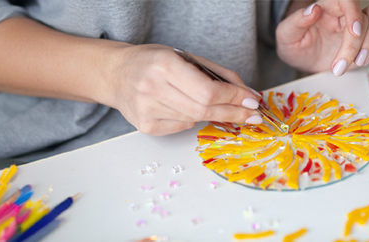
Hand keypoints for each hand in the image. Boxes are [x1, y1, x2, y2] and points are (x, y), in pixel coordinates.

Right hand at [104, 44, 263, 135]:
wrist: (116, 74)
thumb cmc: (153, 62)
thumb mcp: (185, 57)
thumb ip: (217, 74)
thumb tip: (248, 94)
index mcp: (164, 65)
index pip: (208, 91)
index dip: (234, 98)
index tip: (252, 102)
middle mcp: (152, 88)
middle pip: (204, 110)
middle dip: (233, 113)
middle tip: (252, 115)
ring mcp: (147, 110)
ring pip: (195, 120)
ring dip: (213, 115)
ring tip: (216, 105)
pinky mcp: (145, 126)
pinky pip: (182, 126)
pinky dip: (191, 119)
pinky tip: (182, 106)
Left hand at [276, 0, 368, 75]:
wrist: (301, 60)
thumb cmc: (294, 44)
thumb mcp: (286, 34)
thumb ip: (297, 20)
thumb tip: (313, 9)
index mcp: (328, 6)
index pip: (348, 0)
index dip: (355, 14)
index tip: (354, 33)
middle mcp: (346, 14)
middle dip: (359, 43)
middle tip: (342, 64)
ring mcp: (358, 27)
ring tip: (355, 64)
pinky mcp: (366, 40)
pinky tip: (361, 61)